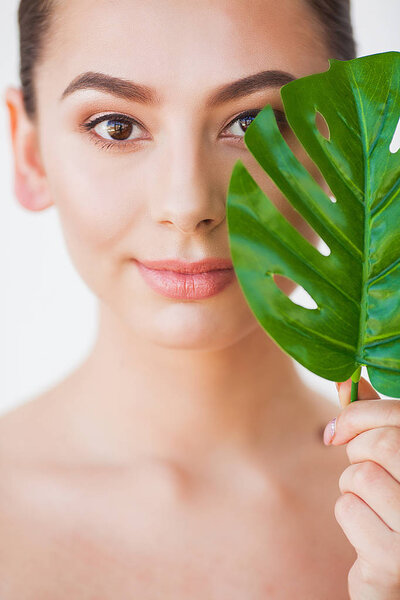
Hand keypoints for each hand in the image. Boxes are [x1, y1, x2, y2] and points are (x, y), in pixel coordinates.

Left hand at [323, 376, 399, 598]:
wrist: (397, 581)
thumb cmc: (393, 508)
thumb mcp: (389, 461)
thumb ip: (372, 423)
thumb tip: (344, 382)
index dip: (360, 413)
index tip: (339, 427)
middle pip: (382, 444)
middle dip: (356, 450)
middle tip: (358, 467)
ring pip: (361, 475)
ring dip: (350, 485)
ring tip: (368, 503)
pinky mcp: (396, 559)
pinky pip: (348, 509)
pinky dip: (346, 513)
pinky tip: (366, 529)